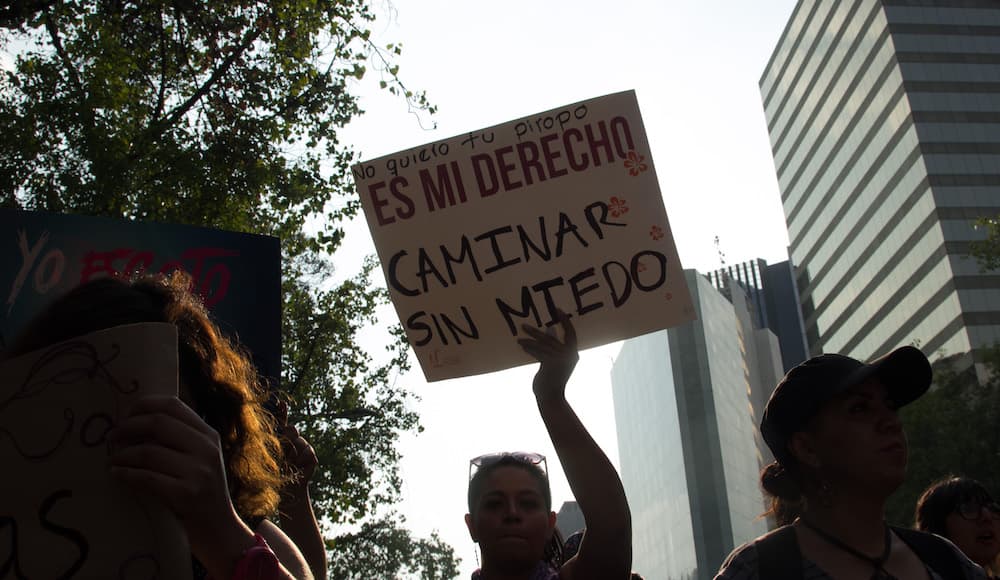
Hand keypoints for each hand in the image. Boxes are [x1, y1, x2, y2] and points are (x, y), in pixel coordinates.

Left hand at [108, 396, 251, 563]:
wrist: (219, 528)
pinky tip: (117, 474)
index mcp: (209, 435)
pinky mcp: (187, 493)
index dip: (143, 405)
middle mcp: (207, 448)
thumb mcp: (200, 458)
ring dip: (122, 455)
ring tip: (113, 460)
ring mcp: (199, 471)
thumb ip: (180, 439)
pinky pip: (146, 477)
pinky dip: (126, 474)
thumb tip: (136, 421)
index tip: (126, 415)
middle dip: (128, 427)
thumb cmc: (201, 491)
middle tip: (112, 437)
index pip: (172, 405)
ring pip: (148, 451)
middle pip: (158, 423)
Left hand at [273, 400, 317, 496]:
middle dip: (289, 436)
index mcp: (281, 440)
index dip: (282, 411)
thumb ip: (280, 441)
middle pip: (292, 429)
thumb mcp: (273, 456)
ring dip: (295, 454)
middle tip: (286, 450)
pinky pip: (308, 452)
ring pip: (301, 442)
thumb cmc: (275, 474)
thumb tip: (289, 426)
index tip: (281, 403)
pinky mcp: (311, 456)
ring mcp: (303, 447)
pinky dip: (302, 461)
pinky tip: (299, 468)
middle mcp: (293, 441)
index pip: (281, 422)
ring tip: (290, 465)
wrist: (288, 489)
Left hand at [517, 311, 578, 400]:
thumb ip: (553, 347)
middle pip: (551, 338)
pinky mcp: (551, 362)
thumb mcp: (555, 361)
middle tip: (523, 326)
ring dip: (529, 341)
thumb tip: (550, 329)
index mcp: (573, 354)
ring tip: (519, 338)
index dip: (565, 321)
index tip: (557, 310)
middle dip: (535, 332)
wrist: (551, 397)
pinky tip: (522, 346)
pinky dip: (530, 349)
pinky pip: (538, 352)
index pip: (571, 333)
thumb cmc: (552, 380)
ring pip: (542, 344)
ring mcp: (561, 359)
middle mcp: (569, 355)